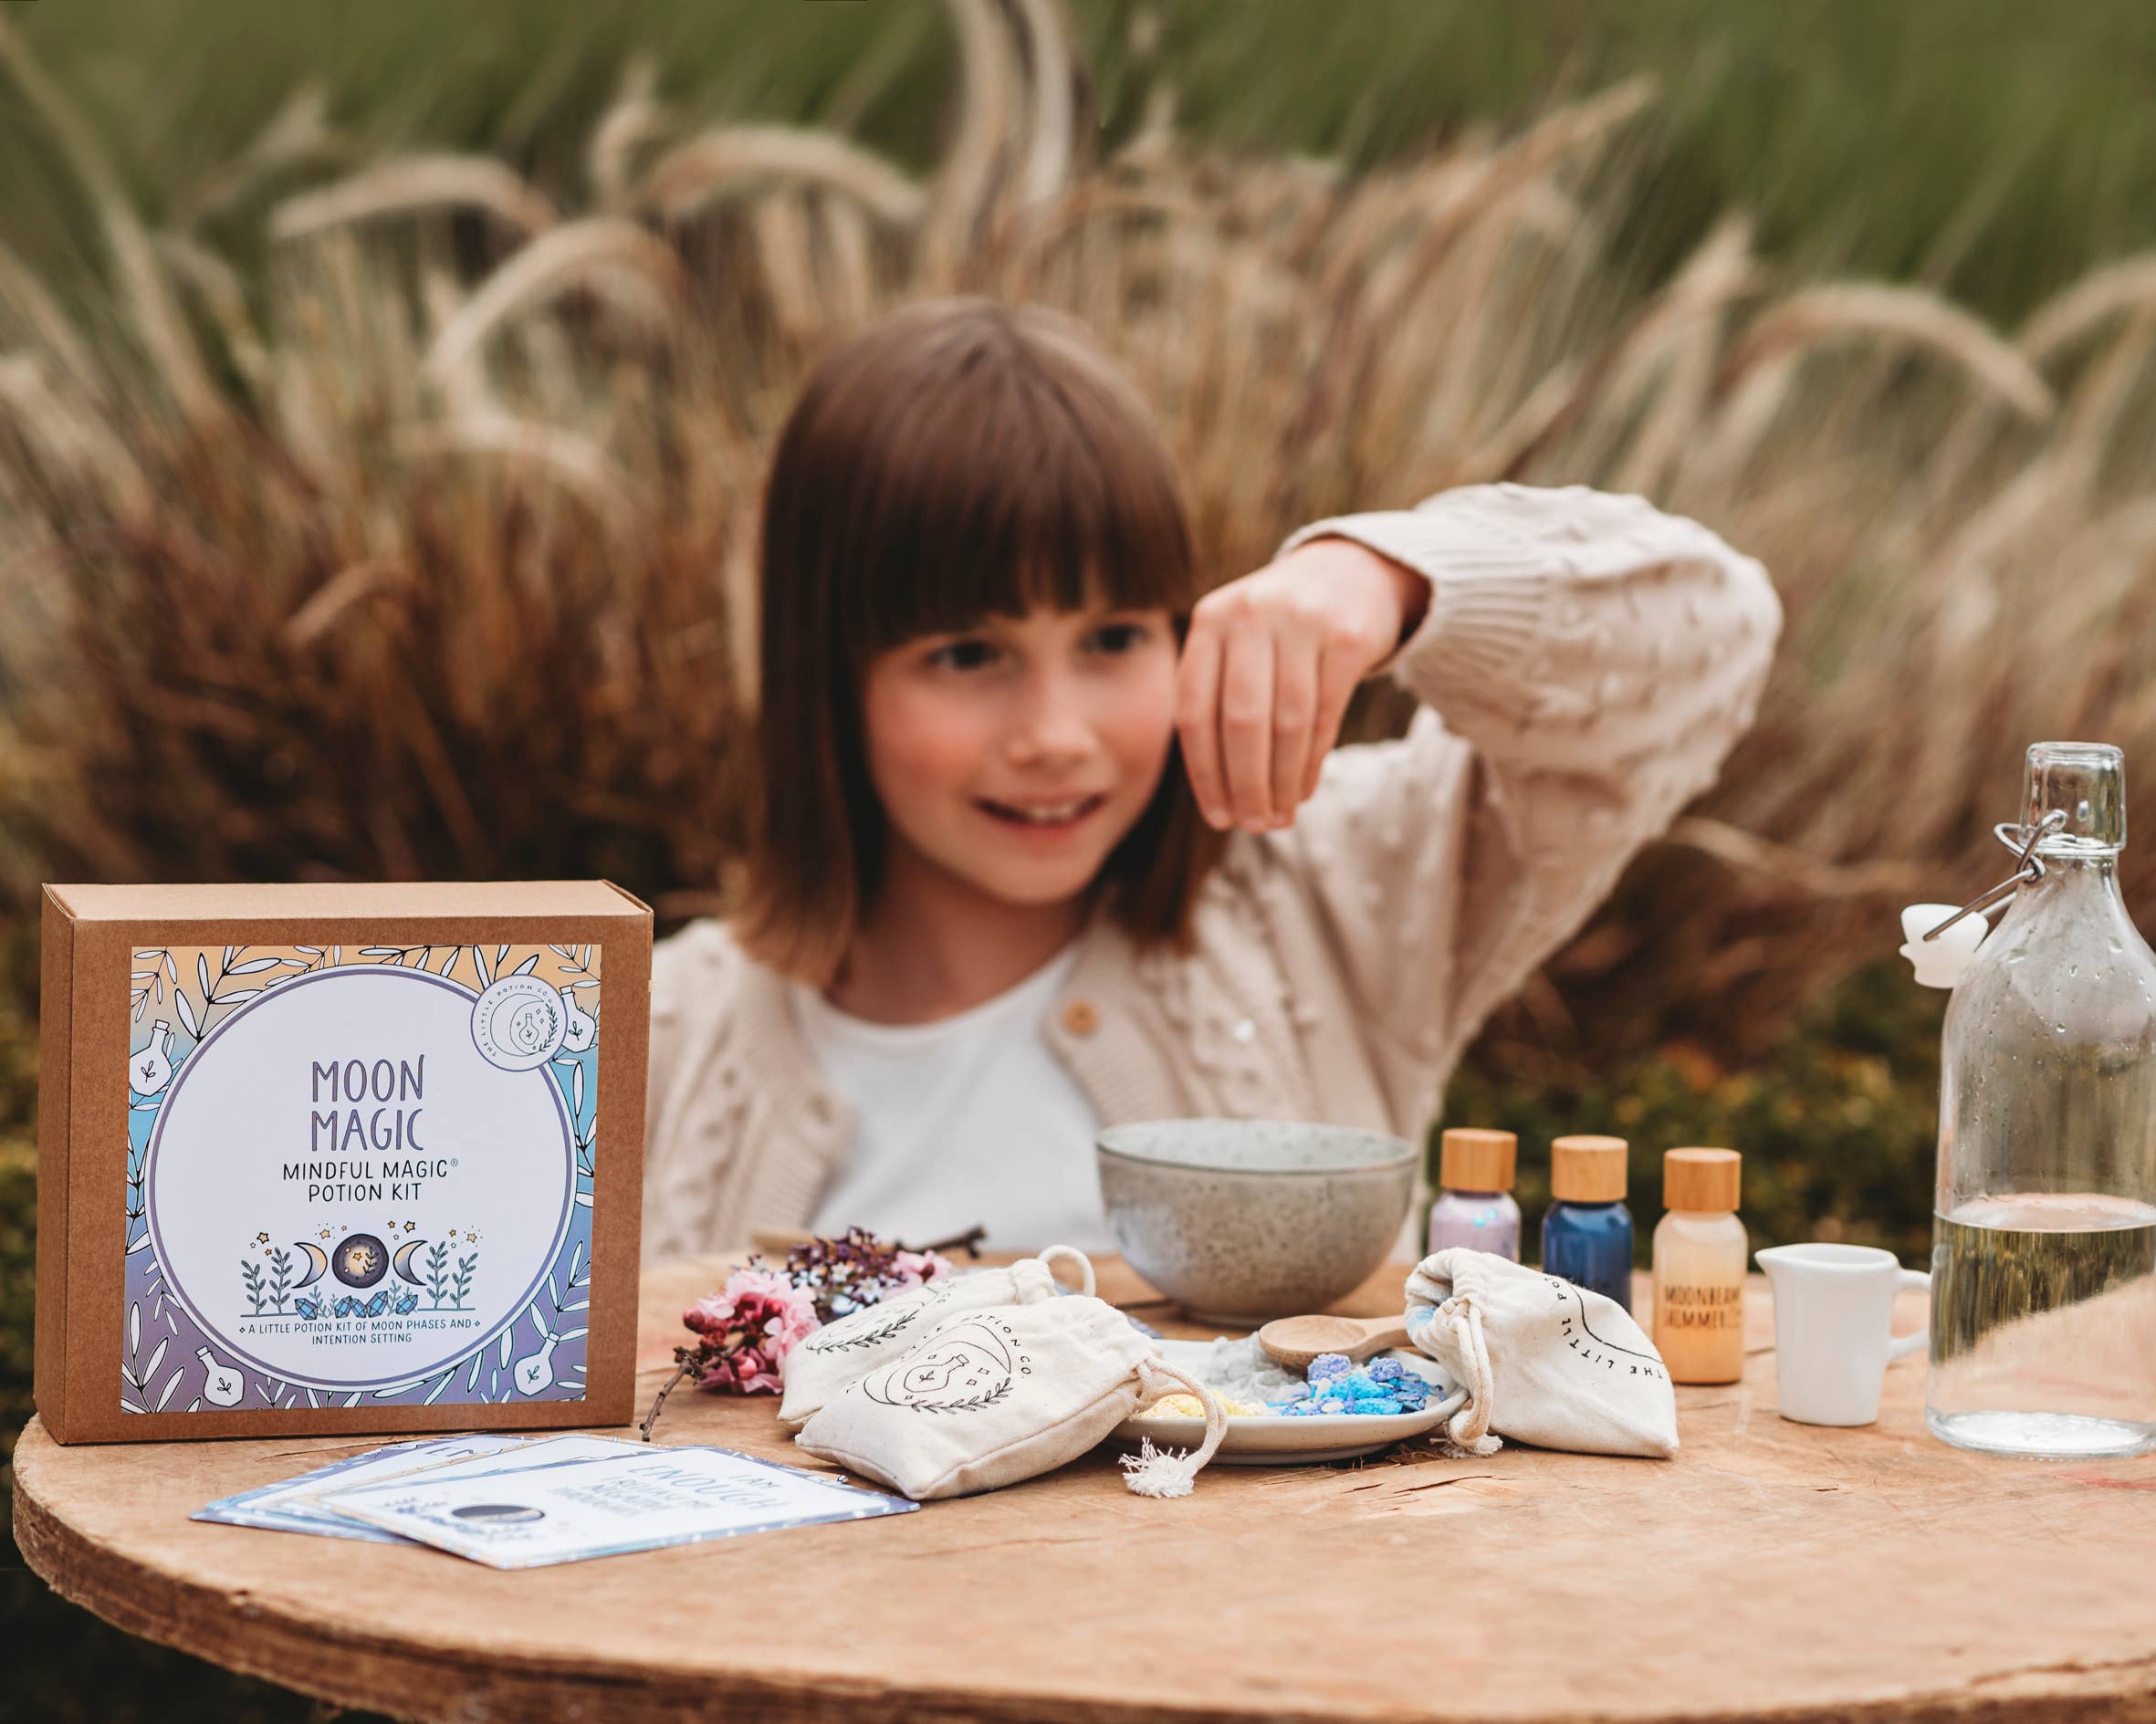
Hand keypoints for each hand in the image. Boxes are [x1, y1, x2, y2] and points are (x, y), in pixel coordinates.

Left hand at [1176, 536, 1428, 830]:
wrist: (1349, 572)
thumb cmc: (1278, 629)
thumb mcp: (1236, 641)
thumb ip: (1216, 697)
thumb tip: (1216, 792)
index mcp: (1210, 620)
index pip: (1194, 711)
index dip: (1204, 773)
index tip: (1217, 817)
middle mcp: (1251, 614)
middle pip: (1240, 722)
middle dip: (1246, 785)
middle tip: (1252, 826)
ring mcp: (1301, 620)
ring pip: (1287, 724)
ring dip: (1282, 782)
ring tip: (1279, 818)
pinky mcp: (1347, 636)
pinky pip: (1325, 714)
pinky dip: (1312, 761)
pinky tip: (1304, 790)